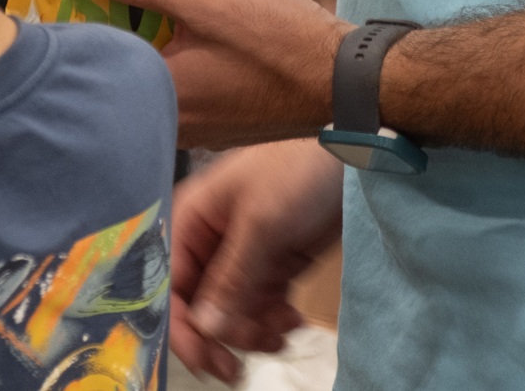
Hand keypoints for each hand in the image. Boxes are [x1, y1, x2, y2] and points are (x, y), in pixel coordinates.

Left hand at [68, 0, 345, 146]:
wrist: (351, 82)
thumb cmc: (281, 45)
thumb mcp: (206, 2)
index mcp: (155, 97)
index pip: (88, 61)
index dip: (70, 19)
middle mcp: (168, 122)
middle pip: (115, 67)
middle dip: (105, 23)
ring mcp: (195, 124)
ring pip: (147, 72)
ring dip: (139, 35)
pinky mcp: (216, 117)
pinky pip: (175, 79)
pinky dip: (169, 49)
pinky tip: (175, 17)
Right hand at [169, 140, 344, 383]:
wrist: (357, 159)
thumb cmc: (295, 176)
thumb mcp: (260, 224)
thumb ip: (231, 278)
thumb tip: (203, 328)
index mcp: (191, 220)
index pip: (167, 282)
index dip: (179, 324)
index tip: (205, 360)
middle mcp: (210, 242)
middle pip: (199, 304)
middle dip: (222, 333)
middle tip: (241, 366)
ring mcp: (244, 256)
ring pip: (232, 311)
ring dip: (252, 330)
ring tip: (282, 329)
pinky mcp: (274, 266)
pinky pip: (261, 306)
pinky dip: (273, 320)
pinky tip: (293, 319)